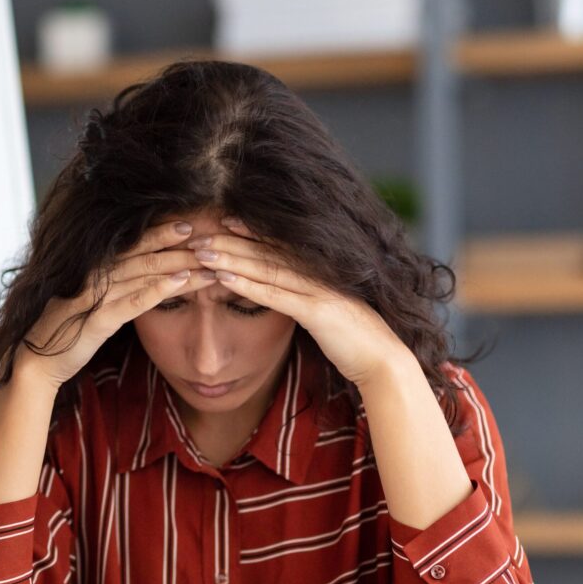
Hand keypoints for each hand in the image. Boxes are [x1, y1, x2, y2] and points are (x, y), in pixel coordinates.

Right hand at [19, 221, 213, 388]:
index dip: (160, 232)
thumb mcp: (88, 303)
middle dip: (176, 243)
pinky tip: (183, 282)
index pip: (131, 244)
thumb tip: (136, 275)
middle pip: (142, 252)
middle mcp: (94, 275)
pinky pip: (135, 300)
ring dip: (180, 264)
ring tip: (208, 260)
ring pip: (145, 272)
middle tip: (208, 232)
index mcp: (92, 269)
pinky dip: (161, 289)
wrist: (34, 362)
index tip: (188, 224)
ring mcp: (95, 296)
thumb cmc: (64, 332)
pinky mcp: (98, 320)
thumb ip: (109, 287)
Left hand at [188, 218, 408, 388]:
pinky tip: (223, 278)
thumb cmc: (352, 339)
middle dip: (231, 242)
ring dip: (231, 259)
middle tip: (199, 234)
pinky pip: (275, 295)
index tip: (223, 221)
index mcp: (320, 271)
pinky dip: (247, 285)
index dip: (251, 231)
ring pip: (266, 269)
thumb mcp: (325, 312)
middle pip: (267, 252)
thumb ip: (307, 298)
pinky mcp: (317, 312)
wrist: (383, 361)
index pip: (279, 245)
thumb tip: (288, 293)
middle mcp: (318, 274)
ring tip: (202, 252)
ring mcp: (318, 290)